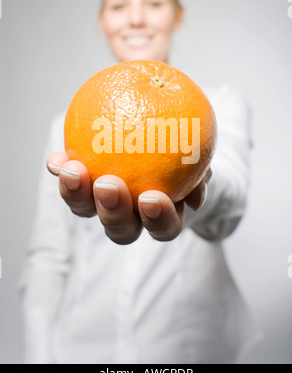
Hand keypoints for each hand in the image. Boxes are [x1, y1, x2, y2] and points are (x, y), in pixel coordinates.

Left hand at [47, 152, 210, 244]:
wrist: (162, 143)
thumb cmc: (185, 152)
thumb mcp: (199, 155)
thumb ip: (201, 167)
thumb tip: (198, 188)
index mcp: (161, 216)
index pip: (162, 227)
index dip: (157, 219)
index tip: (152, 198)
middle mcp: (131, 216)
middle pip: (120, 229)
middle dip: (112, 211)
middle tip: (108, 185)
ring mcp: (102, 203)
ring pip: (87, 211)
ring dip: (78, 194)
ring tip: (72, 170)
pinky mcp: (81, 185)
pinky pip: (70, 182)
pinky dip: (61, 171)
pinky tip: (56, 160)